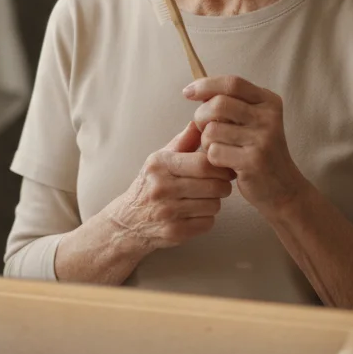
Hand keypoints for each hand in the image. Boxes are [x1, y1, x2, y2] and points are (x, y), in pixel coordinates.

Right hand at [105, 122, 234, 251]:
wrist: (127, 221)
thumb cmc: (149, 185)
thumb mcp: (160, 159)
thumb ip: (183, 141)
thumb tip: (200, 121)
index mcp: (160, 165)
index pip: (204, 164)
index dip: (221, 166)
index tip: (225, 167)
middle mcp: (161, 188)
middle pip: (213, 185)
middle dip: (224, 185)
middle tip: (222, 184)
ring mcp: (167, 212)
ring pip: (214, 205)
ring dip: (216, 202)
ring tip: (206, 198)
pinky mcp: (174, 232)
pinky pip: (207, 223)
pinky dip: (207, 218)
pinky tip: (196, 213)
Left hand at [185, 76, 308, 214]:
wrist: (284, 189)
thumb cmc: (259, 152)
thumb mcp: (253, 122)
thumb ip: (231, 104)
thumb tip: (195, 90)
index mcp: (268, 101)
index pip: (232, 83)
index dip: (205, 85)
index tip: (188, 92)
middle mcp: (268, 117)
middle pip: (218, 104)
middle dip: (201, 116)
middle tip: (203, 130)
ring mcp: (262, 139)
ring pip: (212, 130)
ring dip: (206, 141)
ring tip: (219, 150)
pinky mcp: (253, 161)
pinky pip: (214, 152)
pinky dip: (212, 159)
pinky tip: (224, 164)